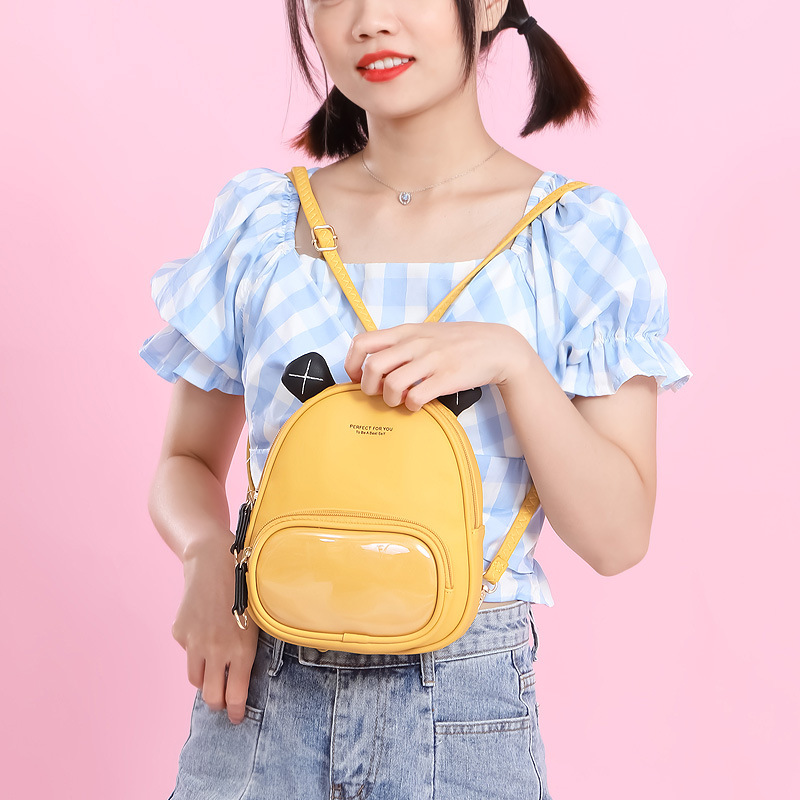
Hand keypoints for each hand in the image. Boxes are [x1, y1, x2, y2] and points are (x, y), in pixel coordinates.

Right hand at [171, 536, 259, 724]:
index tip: (236, 717)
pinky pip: (187, 652)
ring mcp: (194, 643)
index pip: (236, 695)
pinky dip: (194, 649)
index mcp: (241, 650)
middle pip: (211, 696)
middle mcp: (216, 651)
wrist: (212, 560)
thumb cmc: (244, 587)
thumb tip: (246, 674)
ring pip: (196, 678)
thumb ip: (251, 647)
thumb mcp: (258, 618)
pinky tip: (204, 629)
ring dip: (205, 677)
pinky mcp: (180, 632)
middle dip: (217, 703)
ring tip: (214, 667)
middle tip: (221, 702)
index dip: (236, 710)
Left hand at [343, 321, 532, 411]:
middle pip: (373, 367)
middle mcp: (415, 344)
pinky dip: (411, 406)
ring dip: (390, 399)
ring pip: (392, 384)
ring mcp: (431, 361)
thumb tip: (374, 361)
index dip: (352, 364)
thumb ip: (401, 343)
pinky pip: (416, 398)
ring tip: (400, 400)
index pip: (362, 342)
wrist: (497, 346)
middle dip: (369, 387)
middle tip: (379, 394)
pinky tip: (418, 404)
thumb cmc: (458, 342)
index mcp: (406, 332)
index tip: (358, 378)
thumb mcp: (426, 332)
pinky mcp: (446, 379)